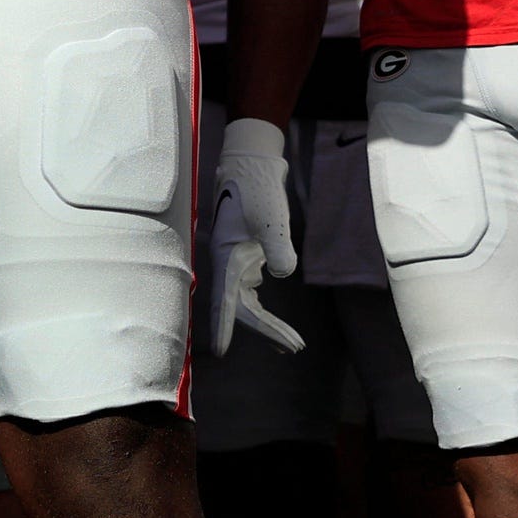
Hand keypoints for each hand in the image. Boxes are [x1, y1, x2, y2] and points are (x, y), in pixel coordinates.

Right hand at [209, 116, 304, 354]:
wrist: (251, 166)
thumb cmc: (257, 189)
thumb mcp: (271, 217)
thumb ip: (278, 247)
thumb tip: (283, 272)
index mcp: (227, 256)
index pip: (224, 299)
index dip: (224, 326)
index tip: (222, 351)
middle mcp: (228, 263)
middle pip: (241, 308)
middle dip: (265, 330)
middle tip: (295, 347)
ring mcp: (236, 262)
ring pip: (247, 304)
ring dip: (268, 324)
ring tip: (294, 344)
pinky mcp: (246, 258)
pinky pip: (251, 294)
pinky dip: (265, 312)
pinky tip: (276, 322)